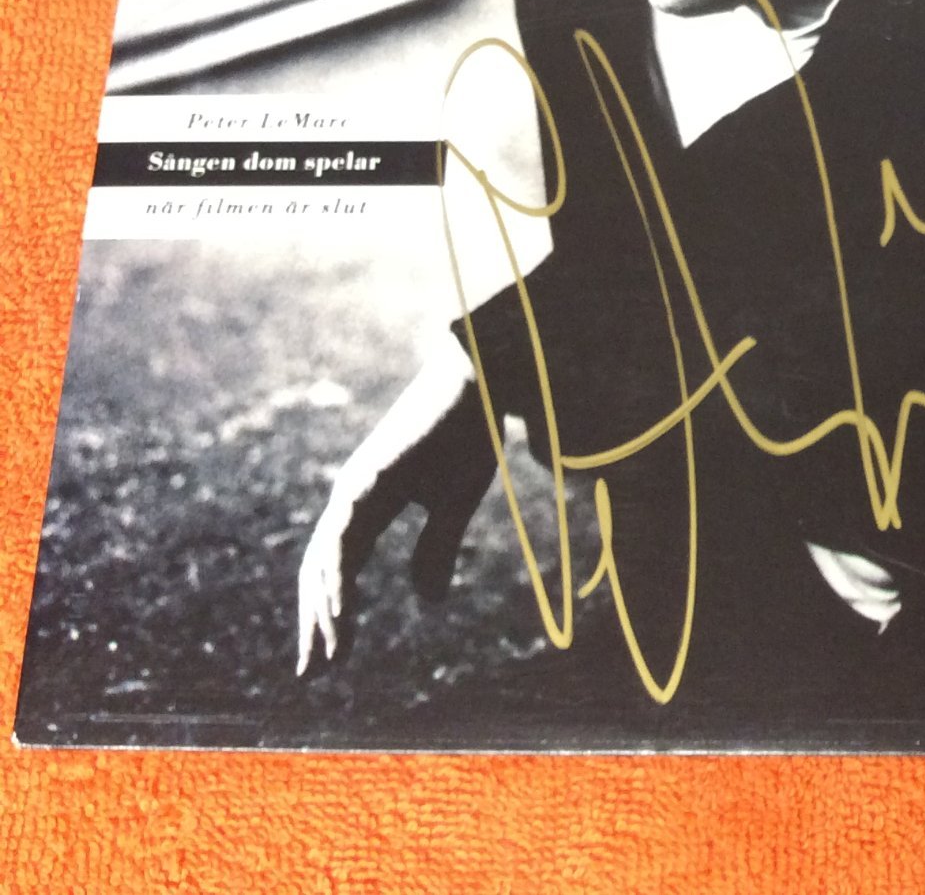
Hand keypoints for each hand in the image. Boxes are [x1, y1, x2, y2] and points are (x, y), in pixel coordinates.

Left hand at [292, 334, 496, 676]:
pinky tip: (339, 613)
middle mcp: (353, 496)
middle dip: (315, 624)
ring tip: (326, 655)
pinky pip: (346, 539)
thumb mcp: (455, 506)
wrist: (485, 380)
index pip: (339, 567)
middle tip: (310, 673)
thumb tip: (425, 602)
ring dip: (324, 611)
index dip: (331, 614)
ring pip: (326, 559)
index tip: (329, 661)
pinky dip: (340, 579)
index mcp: (371, 502)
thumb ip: (438, 549)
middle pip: (320, 570)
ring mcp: (357, 485)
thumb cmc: (471, 433)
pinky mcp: (369, 478)